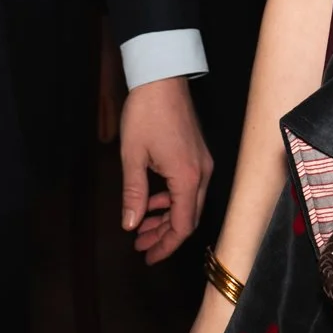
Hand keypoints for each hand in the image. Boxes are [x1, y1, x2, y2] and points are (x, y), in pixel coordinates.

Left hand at [120, 75, 210, 264]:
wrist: (162, 76)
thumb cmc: (145, 114)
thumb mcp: (132, 157)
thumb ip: (134, 194)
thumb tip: (130, 225)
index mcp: (187, 177)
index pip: (183, 225)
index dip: (166, 245)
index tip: (147, 257)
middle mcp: (201, 173)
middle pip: (189, 217)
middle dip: (165, 235)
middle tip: (140, 246)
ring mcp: (202, 162)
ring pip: (189, 203)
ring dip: (167, 218)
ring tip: (142, 227)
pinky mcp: (197, 154)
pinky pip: (189, 187)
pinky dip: (172, 200)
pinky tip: (153, 201)